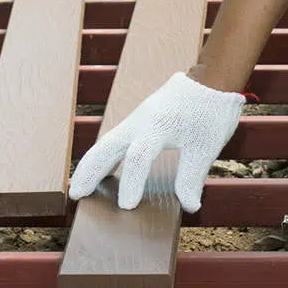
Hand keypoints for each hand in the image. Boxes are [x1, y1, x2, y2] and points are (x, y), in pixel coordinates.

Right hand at [68, 72, 246, 211]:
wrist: (211, 79)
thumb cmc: (211, 113)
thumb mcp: (207, 147)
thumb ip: (193, 177)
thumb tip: (190, 206)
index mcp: (160, 125)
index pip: (139, 157)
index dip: (131, 182)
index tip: (126, 207)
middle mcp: (142, 120)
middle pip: (108, 146)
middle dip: (91, 171)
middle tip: (76, 195)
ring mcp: (138, 118)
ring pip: (107, 141)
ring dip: (92, 164)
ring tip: (78, 187)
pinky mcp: (139, 119)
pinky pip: (116, 138)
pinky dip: (104, 155)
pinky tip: (101, 171)